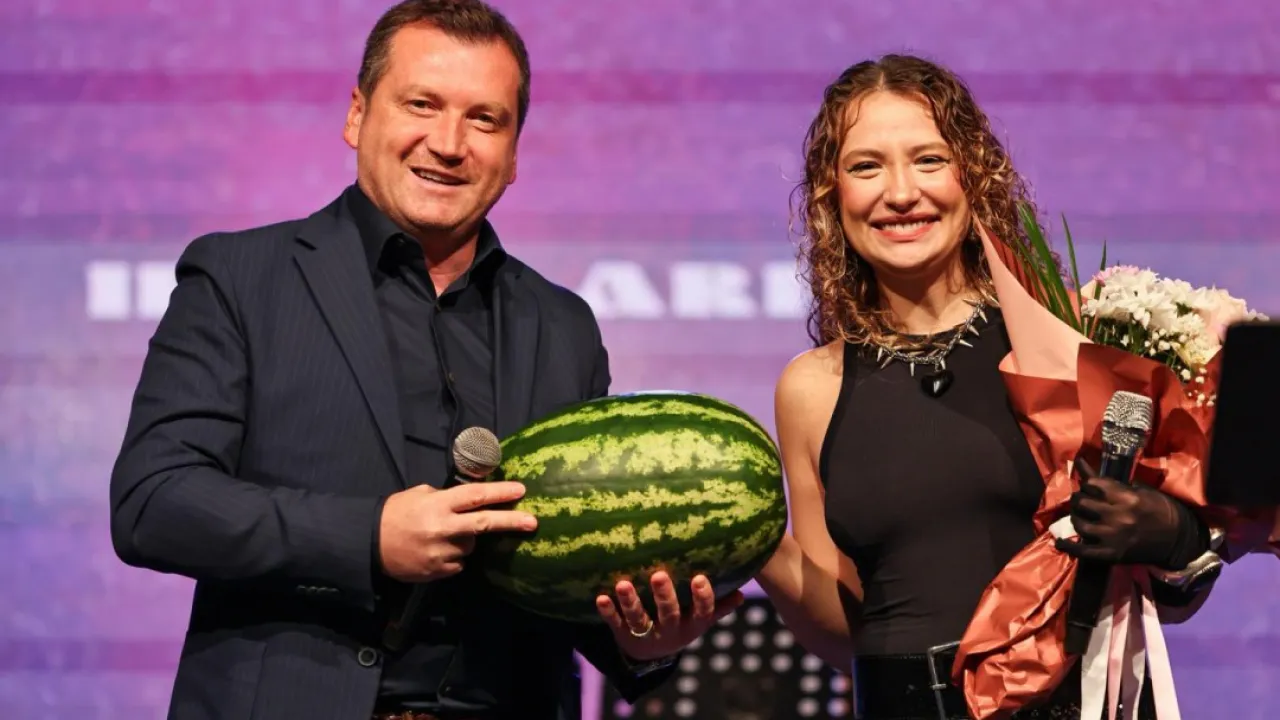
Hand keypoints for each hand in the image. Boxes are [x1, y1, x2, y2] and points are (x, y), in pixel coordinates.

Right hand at [378, 481, 536, 582]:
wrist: (368, 543)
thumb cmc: (395, 513)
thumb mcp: (418, 495)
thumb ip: (445, 496)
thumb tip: (470, 498)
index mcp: (438, 504)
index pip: (475, 496)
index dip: (499, 493)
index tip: (521, 490)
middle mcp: (442, 527)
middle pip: (484, 523)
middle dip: (511, 521)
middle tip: (533, 522)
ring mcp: (441, 551)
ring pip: (470, 546)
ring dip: (465, 540)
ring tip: (442, 536)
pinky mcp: (438, 571)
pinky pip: (458, 563)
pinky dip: (454, 557)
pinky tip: (436, 550)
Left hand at [595, 571, 743, 661]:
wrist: (652, 656)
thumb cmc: (681, 625)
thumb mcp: (700, 620)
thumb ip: (718, 607)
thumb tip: (742, 593)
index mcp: (691, 625)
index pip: (702, 612)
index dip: (702, 597)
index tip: (699, 578)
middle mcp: (670, 631)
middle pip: (669, 614)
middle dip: (664, 596)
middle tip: (659, 574)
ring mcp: (646, 634)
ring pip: (639, 619)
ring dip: (630, 602)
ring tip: (623, 584)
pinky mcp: (624, 635)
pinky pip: (615, 624)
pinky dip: (608, 612)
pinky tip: (601, 597)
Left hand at [1054, 458, 1187, 566]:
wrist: (1179, 540)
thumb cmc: (1163, 511)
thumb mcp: (1144, 491)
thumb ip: (1118, 484)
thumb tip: (1091, 474)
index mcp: (1127, 498)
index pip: (1093, 485)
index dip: (1086, 482)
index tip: (1085, 482)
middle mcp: (1117, 516)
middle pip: (1082, 503)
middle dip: (1079, 499)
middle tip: (1081, 500)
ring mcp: (1112, 537)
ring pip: (1080, 524)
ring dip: (1076, 518)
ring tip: (1079, 516)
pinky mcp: (1111, 554)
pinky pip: (1083, 552)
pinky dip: (1068, 547)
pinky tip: (1059, 543)